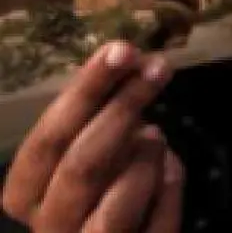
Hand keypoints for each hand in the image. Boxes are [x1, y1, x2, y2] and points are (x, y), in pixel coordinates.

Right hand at [2, 43, 183, 232]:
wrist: (117, 231)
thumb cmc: (94, 189)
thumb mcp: (86, 152)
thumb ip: (95, 119)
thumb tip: (127, 66)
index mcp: (26, 195)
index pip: (47, 139)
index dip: (85, 92)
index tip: (122, 49)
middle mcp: (50, 228)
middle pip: (81, 166)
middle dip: (122, 109)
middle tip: (158, 67)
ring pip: (114, 208)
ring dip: (144, 159)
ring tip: (157, 134)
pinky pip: (157, 226)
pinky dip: (170, 189)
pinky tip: (174, 163)